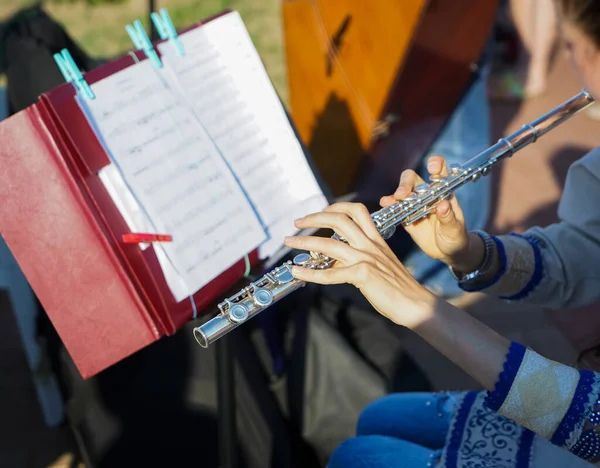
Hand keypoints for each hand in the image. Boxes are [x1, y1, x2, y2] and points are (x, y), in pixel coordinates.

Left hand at [283, 202, 435, 328]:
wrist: (416, 304)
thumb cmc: (398, 288)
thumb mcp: (379, 264)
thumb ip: (359, 258)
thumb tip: (334, 260)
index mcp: (376, 239)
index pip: (357, 211)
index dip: (336, 207)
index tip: (320, 212)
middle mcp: (370, 245)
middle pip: (339, 219)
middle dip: (315, 218)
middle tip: (297, 222)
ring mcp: (367, 258)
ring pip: (330, 244)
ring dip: (304, 241)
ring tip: (289, 242)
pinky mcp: (363, 275)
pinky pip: (331, 273)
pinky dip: (311, 273)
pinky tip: (297, 273)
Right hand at [379, 155, 482, 272]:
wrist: (447, 252)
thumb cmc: (456, 238)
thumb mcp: (456, 229)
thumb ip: (449, 218)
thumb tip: (443, 205)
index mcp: (443, 192)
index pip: (440, 171)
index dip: (435, 164)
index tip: (432, 169)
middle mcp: (427, 195)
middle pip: (413, 179)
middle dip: (406, 183)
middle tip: (402, 194)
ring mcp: (415, 205)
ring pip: (403, 192)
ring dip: (397, 194)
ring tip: (393, 200)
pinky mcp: (406, 217)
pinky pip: (396, 208)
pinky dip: (390, 205)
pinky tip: (385, 204)